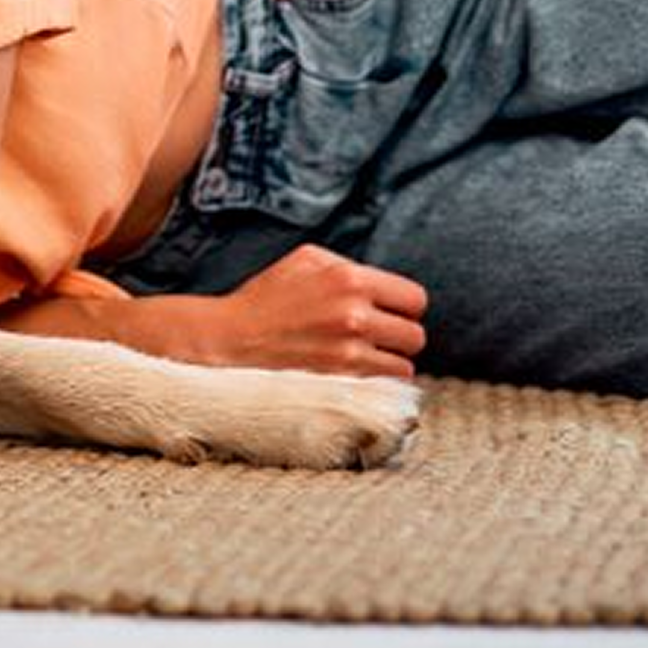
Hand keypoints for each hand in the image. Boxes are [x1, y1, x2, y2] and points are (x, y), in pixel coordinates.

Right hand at [202, 244, 428, 377]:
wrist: (231, 338)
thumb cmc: (267, 298)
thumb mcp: (305, 261)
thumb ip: (350, 267)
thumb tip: (387, 286)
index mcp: (348, 278)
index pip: (415, 299)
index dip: (403, 306)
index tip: (388, 311)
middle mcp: (354, 315)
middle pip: (415, 335)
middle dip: (398, 336)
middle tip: (374, 336)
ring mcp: (349, 352)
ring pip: (405, 366)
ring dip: (388, 362)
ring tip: (361, 355)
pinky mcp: (342, 381)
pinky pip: (385, 386)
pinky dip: (375, 382)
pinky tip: (352, 371)